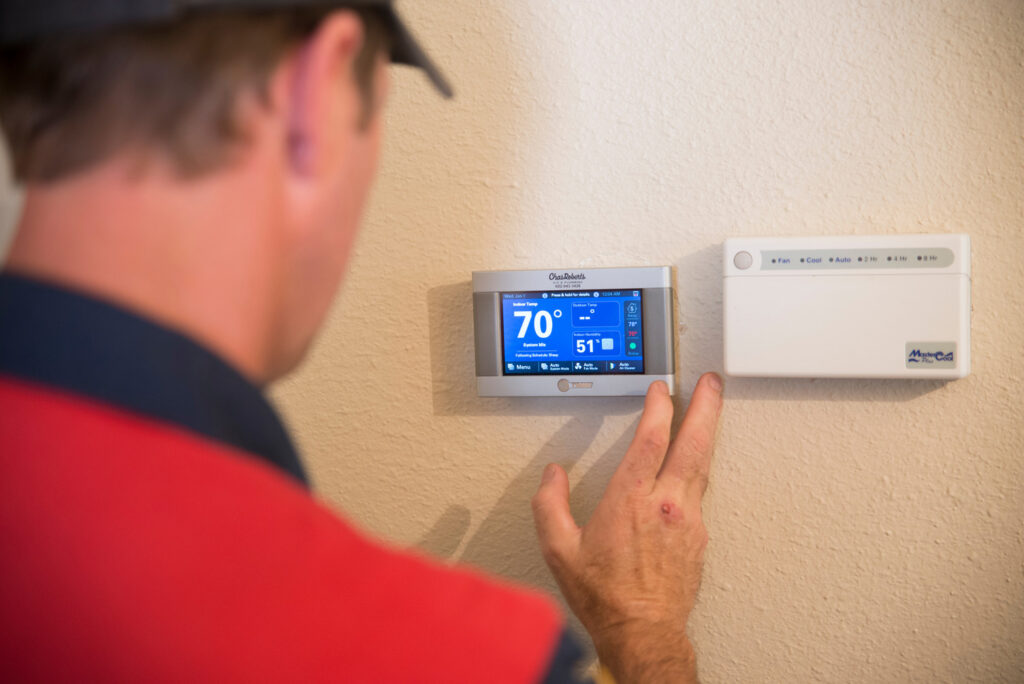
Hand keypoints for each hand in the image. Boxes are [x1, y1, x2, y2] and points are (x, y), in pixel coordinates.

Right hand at [532, 374, 723, 682]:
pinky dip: (698, 469)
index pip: (651, 440)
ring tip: (710, 412)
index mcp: (631, 501)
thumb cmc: (603, 596)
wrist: (641, 632)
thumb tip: (553, 475)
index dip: (658, 408)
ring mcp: (688, 521)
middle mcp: (666, 505)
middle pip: (694, 443)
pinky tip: (694, 465)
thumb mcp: (559, 550)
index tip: (661, 389)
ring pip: (703, 465)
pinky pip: (700, 492)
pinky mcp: (699, 537)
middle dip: (705, 407)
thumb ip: (549, 505)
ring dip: (707, 433)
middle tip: (712, 383)